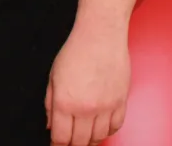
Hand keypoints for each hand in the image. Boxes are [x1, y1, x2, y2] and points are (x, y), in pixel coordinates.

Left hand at [44, 26, 129, 144]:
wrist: (101, 35)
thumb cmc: (76, 50)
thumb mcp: (53, 76)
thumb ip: (50, 104)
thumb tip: (51, 124)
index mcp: (64, 102)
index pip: (61, 138)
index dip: (58, 145)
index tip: (57, 144)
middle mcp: (86, 108)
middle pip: (80, 142)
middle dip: (73, 144)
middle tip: (70, 141)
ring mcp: (106, 107)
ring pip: (99, 137)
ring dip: (91, 139)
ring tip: (85, 135)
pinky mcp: (121, 102)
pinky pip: (116, 126)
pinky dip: (108, 130)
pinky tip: (101, 126)